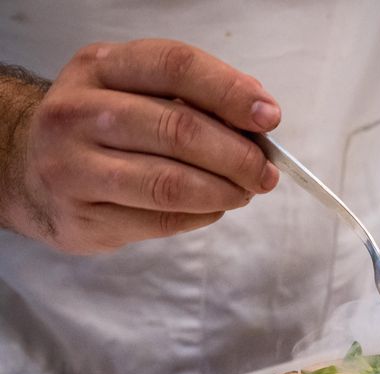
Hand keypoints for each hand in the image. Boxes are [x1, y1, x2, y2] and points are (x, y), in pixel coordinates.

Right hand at [11, 39, 280, 253]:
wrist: (29, 170)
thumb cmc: (104, 128)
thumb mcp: (136, 91)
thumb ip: (195, 96)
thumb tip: (260, 115)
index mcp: (99, 67)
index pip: (175, 66)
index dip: (230, 92)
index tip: (270, 118)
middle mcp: (76, 112)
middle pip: (179, 130)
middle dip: (238, 155)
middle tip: (266, 172)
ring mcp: (71, 167)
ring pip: (170, 183)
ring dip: (224, 191)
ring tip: (245, 191)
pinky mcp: (81, 217)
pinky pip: (161, 220)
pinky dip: (202, 215)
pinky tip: (212, 207)